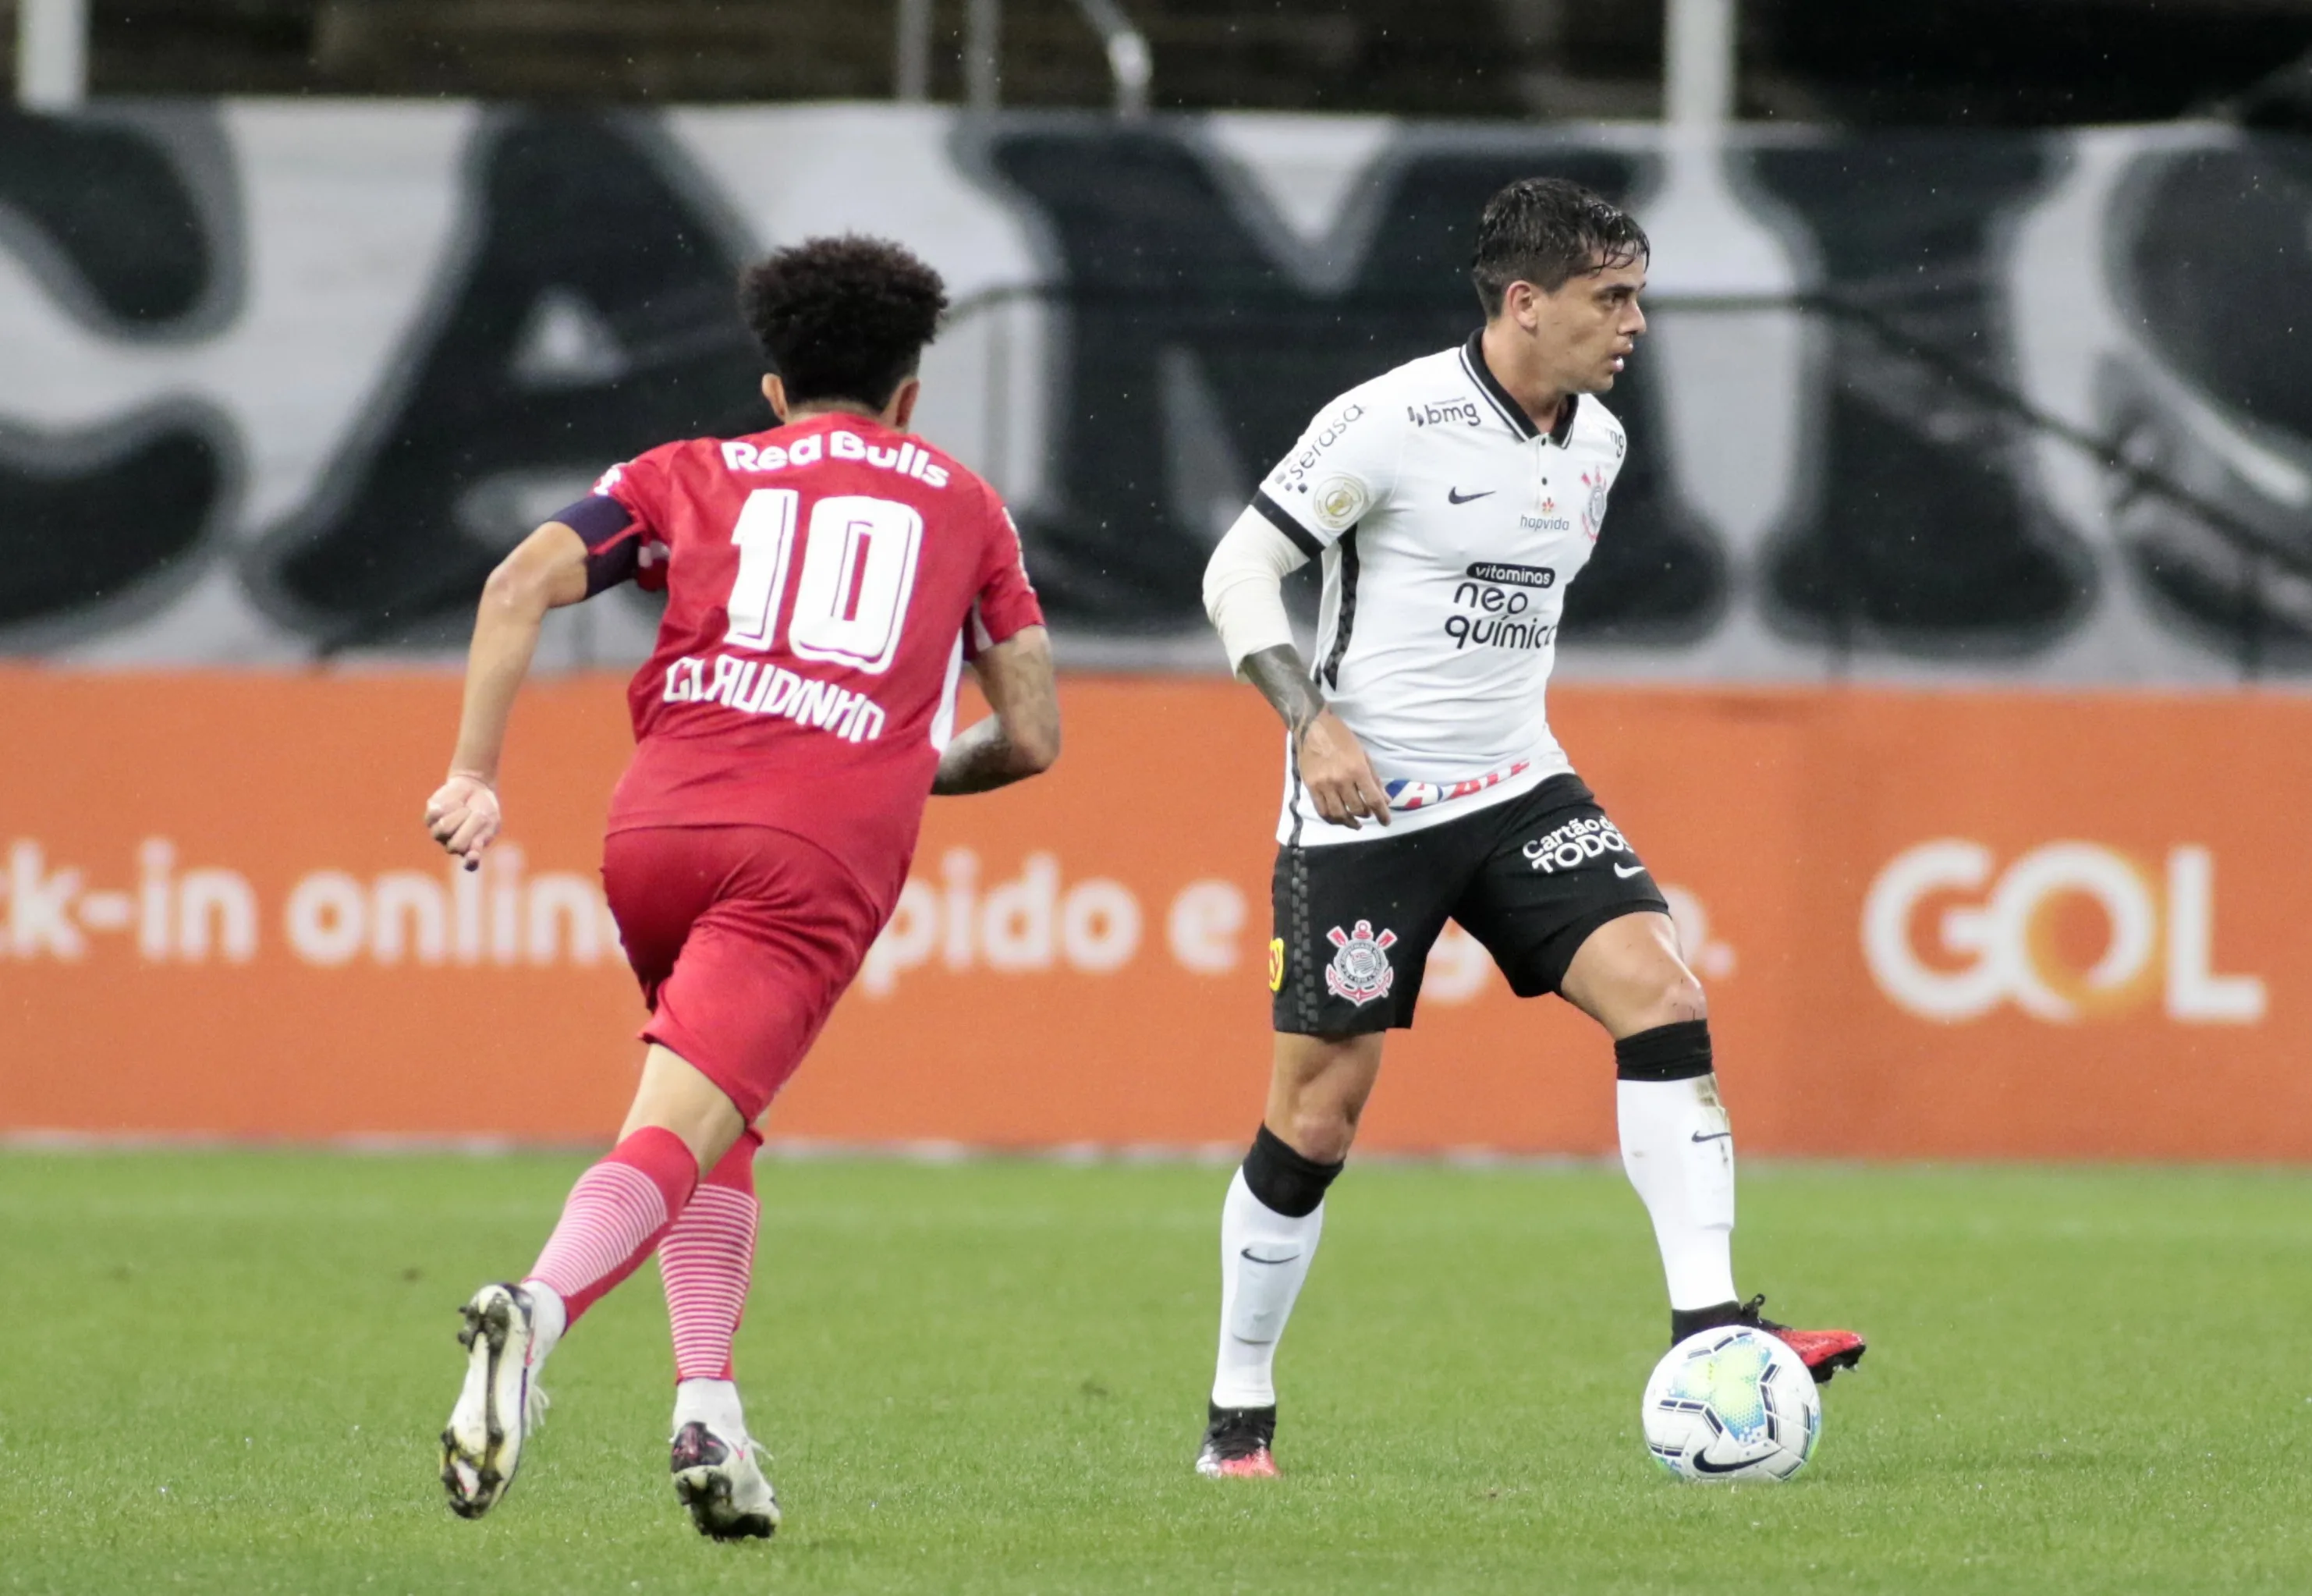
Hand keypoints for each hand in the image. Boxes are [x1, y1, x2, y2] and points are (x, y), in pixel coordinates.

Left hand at [424, 770, 501, 870]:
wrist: (474, 787)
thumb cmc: (484, 807)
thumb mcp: (489, 818)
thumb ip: (481, 832)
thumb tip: (474, 846)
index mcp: (471, 849)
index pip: (470, 864)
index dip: (471, 861)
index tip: (474, 856)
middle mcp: (452, 845)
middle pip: (456, 846)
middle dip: (468, 827)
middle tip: (476, 815)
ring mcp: (439, 833)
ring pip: (444, 829)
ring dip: (460, 814)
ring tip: (465, 808)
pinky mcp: (430, 817)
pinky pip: (437, 814)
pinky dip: (450, 805)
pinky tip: (456, 802)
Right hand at [1297, 710, 1390, 829]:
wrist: (1313, 727)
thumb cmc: (1342, 738)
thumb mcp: (1363, 754)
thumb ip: (1374, 778)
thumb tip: (1386, 800)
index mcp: (1358, 770)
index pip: (1373, 799)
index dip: (1382, 814)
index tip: (1386, 822)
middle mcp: (1341, 780)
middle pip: (1357, 809)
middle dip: (1366, 815)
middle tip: (1368, 814)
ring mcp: (1324, 785)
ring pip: (1339, 814)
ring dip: (1350, 822)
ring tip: (1355, 823)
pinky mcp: (1311, 787)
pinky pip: (1321, 810)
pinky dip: (1332, 819)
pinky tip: (1338, 818)